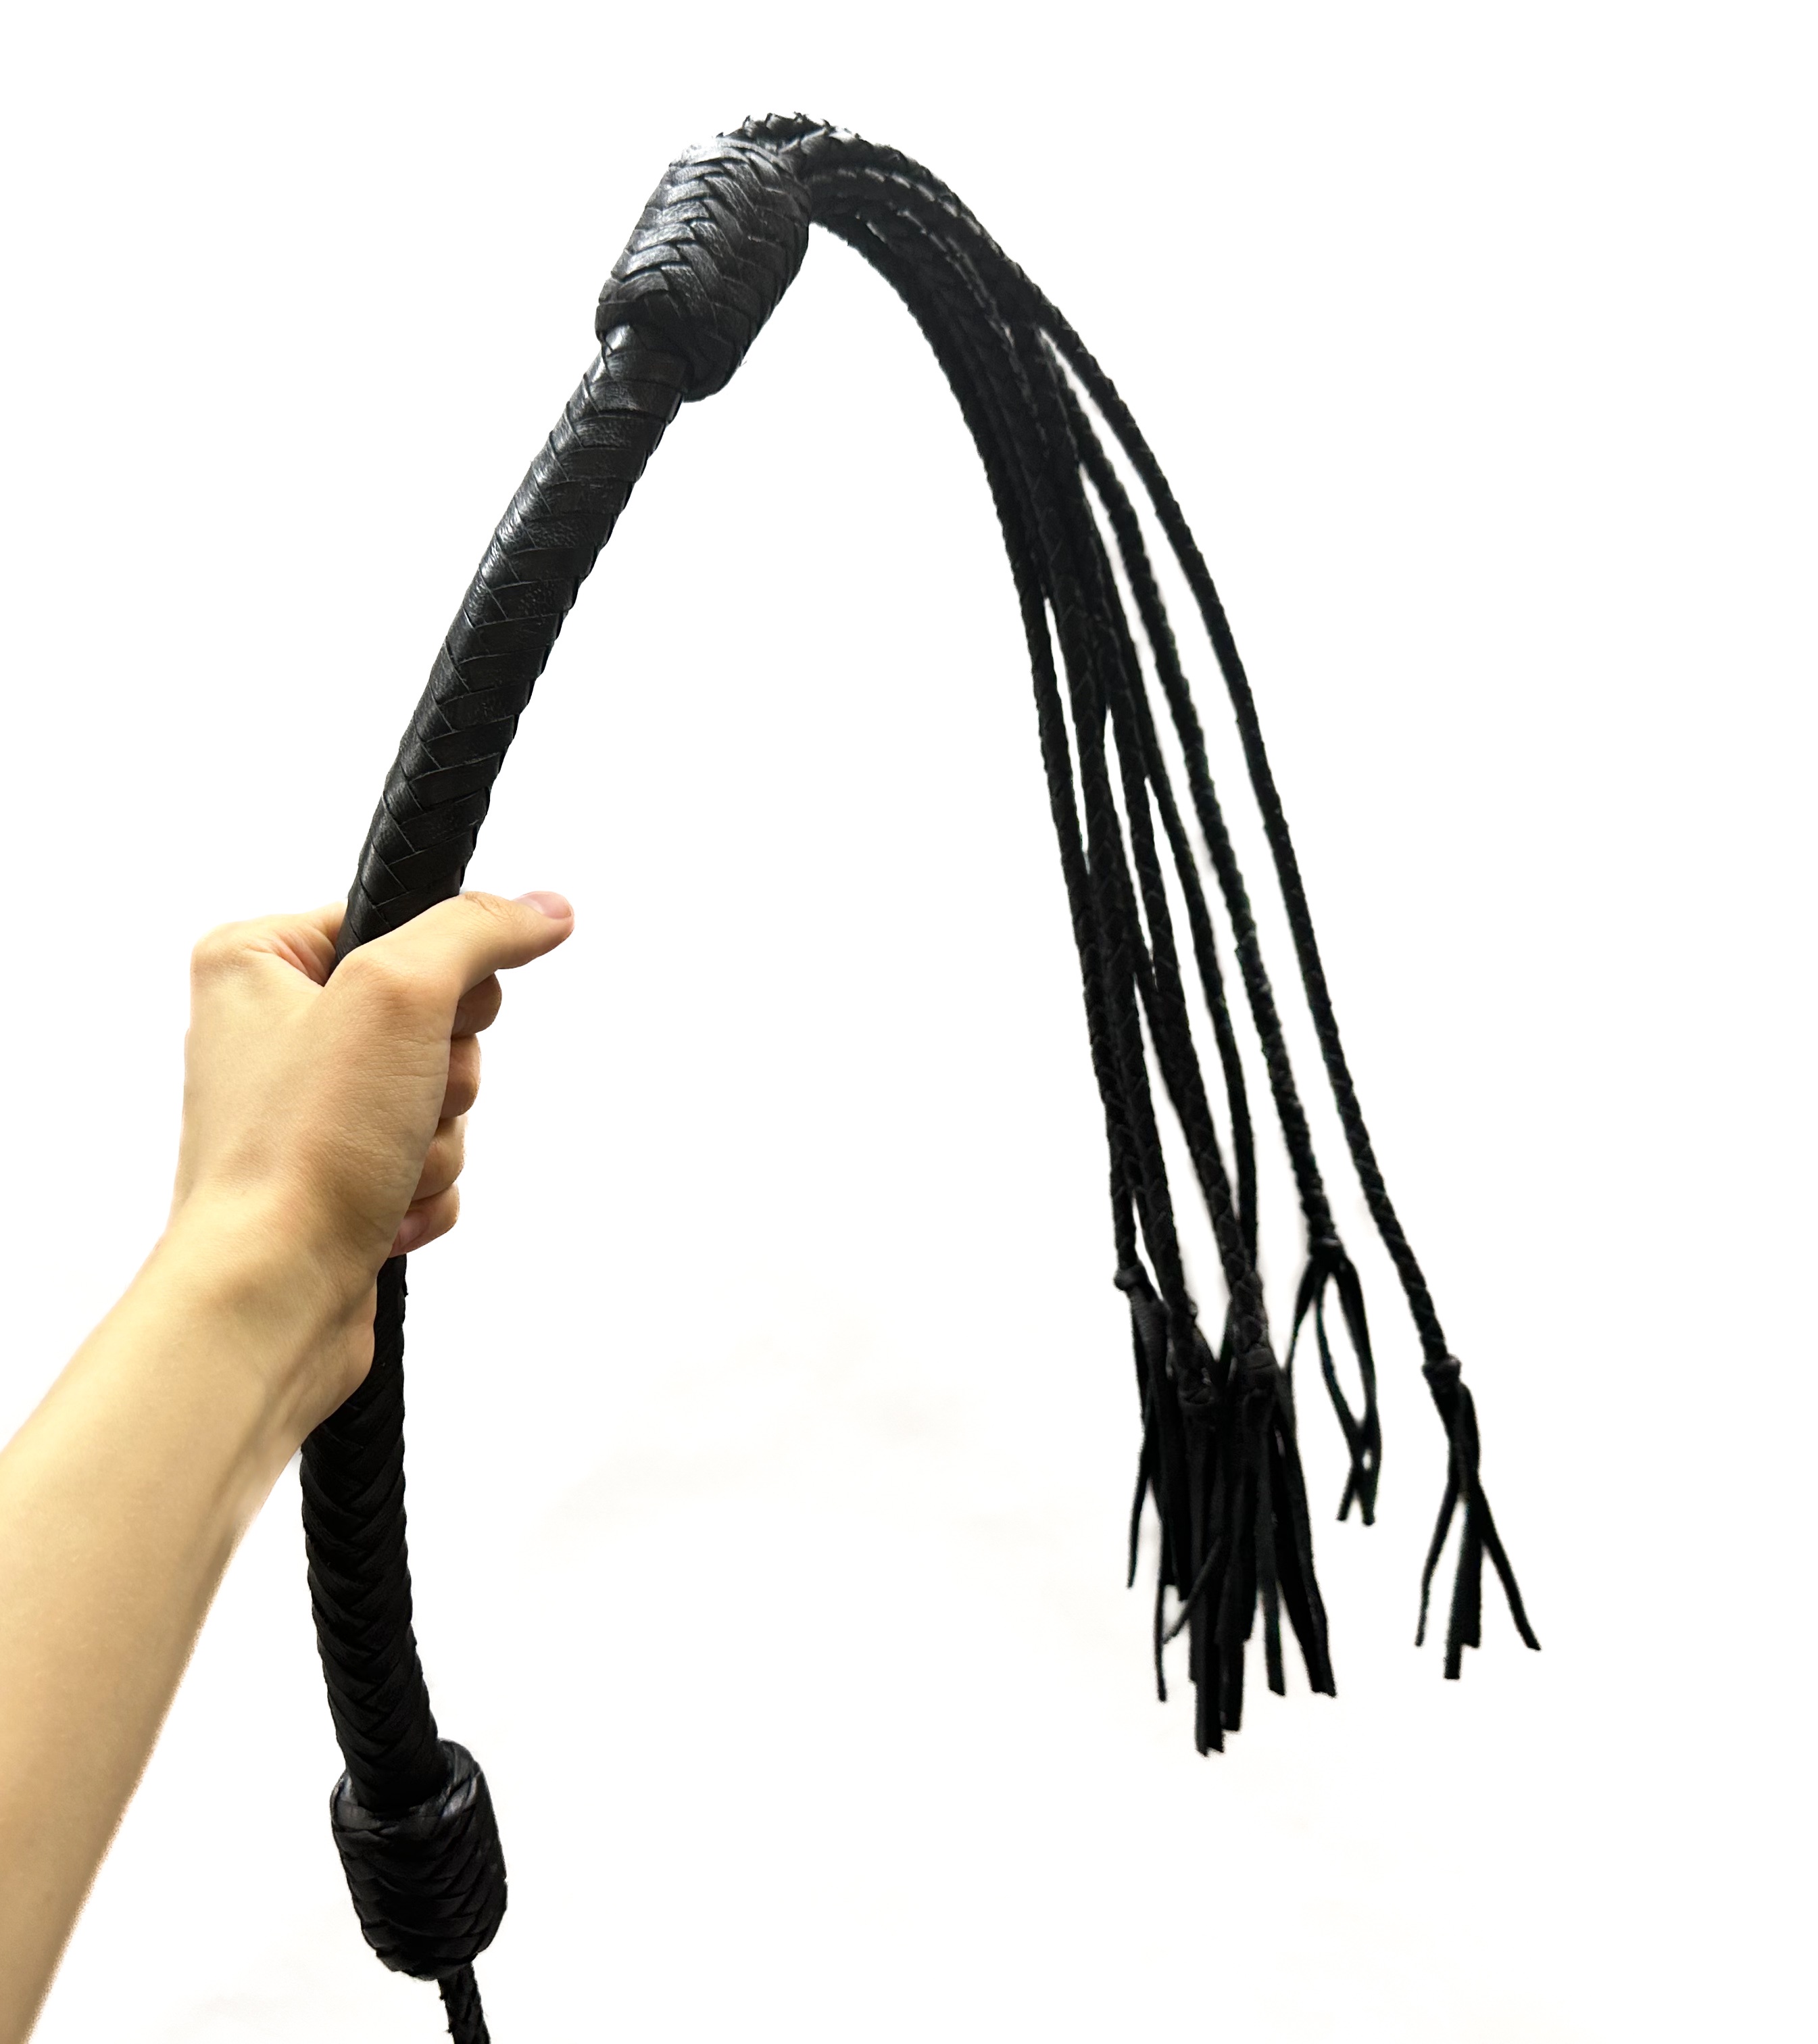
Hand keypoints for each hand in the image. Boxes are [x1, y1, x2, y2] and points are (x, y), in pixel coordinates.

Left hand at [169, 889, 573, 1423]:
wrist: (271, 1293)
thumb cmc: (297, 1151)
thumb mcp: (399, 993)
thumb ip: (477, 931)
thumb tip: (543, 908)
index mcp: (256, 965)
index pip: (396, 924)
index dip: (440, 974)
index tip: (429, 1014)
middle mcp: (274, 1033)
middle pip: (435, 1017)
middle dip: (444, 1073)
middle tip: (402, 1099)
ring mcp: (308, 1112)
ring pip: (442, 1096)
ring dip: (440, 1138)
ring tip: (384, 1167)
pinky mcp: (338, 1178)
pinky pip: (432, 1161)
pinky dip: (427, 1188)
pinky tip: (384, 1209)